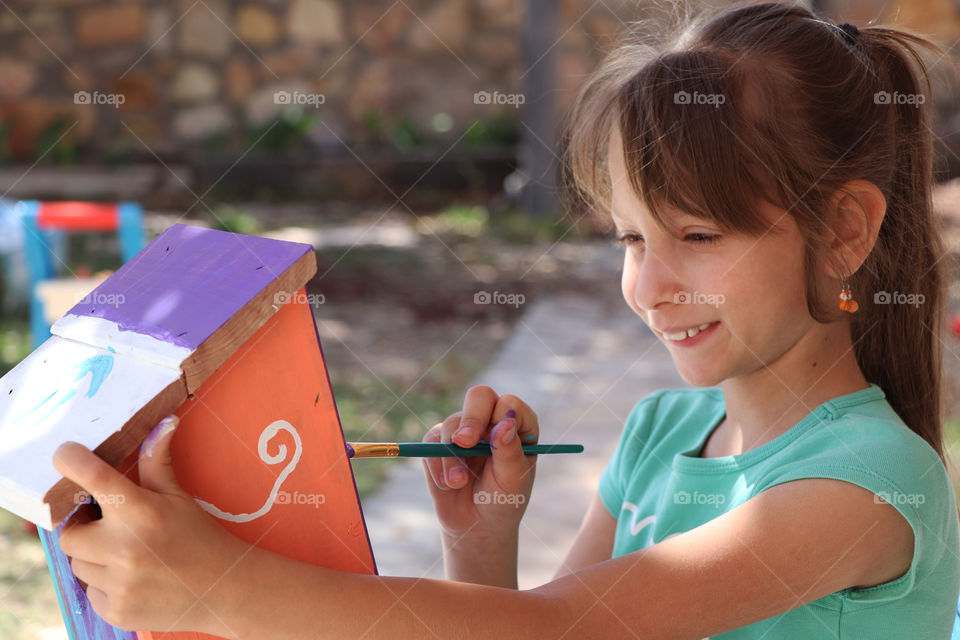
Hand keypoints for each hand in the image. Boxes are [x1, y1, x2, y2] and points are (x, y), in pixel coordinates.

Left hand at [52, 417, 248, 635]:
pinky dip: (106, 584)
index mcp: (140, 511)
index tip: (65, 455)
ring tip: (129, 556)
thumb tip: (163, 423)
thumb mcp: (178, 498)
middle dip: (85, 530)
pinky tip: (134, 579)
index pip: (91, 475)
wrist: (224, 589)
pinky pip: (91, 591)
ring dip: (96, 558)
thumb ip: (157, 462)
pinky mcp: (115, 610)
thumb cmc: (200, 536)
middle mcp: (124, 547)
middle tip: (111, 528)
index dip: (70, 460)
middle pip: (70, 534)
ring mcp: (119, 583)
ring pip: (79, 564)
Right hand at [421, 385, 538, 543]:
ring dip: (453, 455)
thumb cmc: (504, 502)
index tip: (496, 438)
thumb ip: (509, 452)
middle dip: (471, 419)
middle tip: (465, 442)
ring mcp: (464, 429)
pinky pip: (431, 440)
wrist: (476, 526)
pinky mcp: (439, 442)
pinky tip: (447, 484)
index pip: (510, 404)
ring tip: (458, 483)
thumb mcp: (513, 481)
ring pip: (452, 423)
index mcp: (518, 426)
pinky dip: (438, 463)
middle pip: (479, 397)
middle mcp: (492, 421)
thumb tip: (505, 423)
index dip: (503, 416)